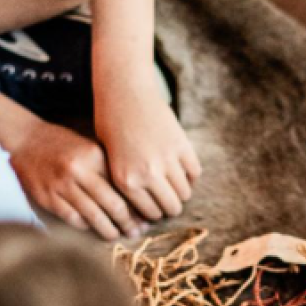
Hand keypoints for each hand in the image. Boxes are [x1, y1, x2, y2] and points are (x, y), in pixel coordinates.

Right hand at [10, 119, 141, 240]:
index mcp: (94, 155)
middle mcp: (78, 170)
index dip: (138, 204)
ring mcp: (61, 185)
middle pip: (113, 204)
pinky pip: (73, 219)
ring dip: (110, 230)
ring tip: (118, 235)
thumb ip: (109, 167)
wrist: (25, 140)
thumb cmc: (64, 145)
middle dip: (129, 222)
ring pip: (94, 216)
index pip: (123, 186)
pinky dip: (86, 227)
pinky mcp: (47, 198)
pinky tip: (94, 229)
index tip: (147, 216)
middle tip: (137, 231)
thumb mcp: (90, 147)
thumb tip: (138, 196)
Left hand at [96, 82, 200, 224]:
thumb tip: (145, 209)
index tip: (157, 208)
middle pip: (171, 207)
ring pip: (185, 192)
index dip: (156, 213)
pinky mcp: (182, 145)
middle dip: (171, 207)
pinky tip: (183, 170)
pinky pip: (194, 171)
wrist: (124, 93)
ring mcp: (167, 160)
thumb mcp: (110, 160)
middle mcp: (147, 174)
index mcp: (126, 181)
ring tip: (176, 187)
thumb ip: (128, 184)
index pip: (151, 213)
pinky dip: (191, 175)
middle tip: (169, 201)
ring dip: (182, 192)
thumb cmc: (111, 126)